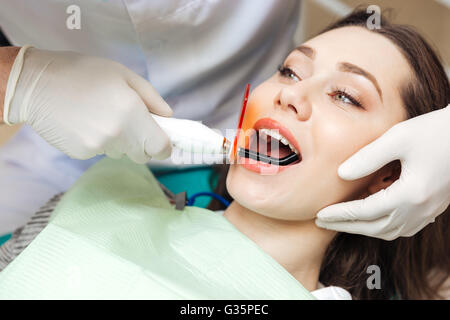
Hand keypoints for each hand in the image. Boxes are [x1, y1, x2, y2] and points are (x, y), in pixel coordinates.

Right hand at [3, 46, 171, 163]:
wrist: (36, 84)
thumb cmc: (82, 73)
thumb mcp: (123, 75)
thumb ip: (151, 98)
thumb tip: (168, 117)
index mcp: (132, 114)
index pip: (160, 148)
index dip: (165, 146)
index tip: (163, 140)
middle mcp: (117, 135)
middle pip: (142, 155)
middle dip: (143, 143)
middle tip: (132, 124)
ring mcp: (98, 147)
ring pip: (121, 153)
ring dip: (121, 142)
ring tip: (103, 117)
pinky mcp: (82, 153)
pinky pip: (101, 152)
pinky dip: (100, 142)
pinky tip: (87, 123)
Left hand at [316, 105, 449, 239]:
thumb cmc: (437, 130)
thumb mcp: (398, 137)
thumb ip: (367, 157)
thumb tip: (341, 174)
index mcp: (411, 194)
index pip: (365, 211)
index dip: (340, 214)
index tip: (320, 215)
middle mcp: (421, 209)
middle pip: (375, 228)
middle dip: (346, 226)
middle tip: (322, 222)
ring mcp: (430, 211)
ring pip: (390, 232)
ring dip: (364, 229)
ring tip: (343, 221)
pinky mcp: (434, 207)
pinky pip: (404, 227)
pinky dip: (383, 227)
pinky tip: (372, 218)